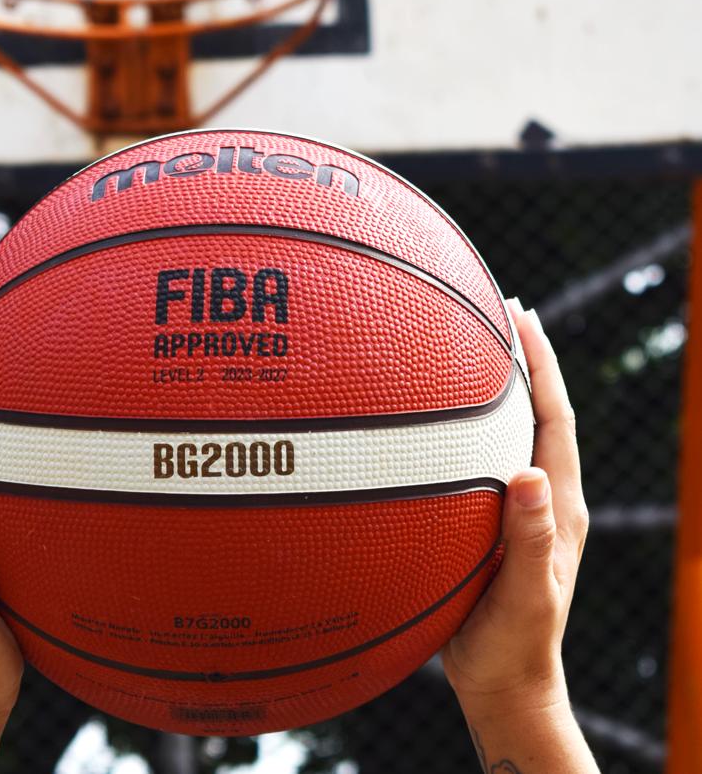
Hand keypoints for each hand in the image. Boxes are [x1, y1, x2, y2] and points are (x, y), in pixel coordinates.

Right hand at [442, 299, 589, 713]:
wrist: (504, 683)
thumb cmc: (516, 645)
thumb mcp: (526, 597)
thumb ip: (532, 540)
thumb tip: (532, 476)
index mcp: (560, 504)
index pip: (556, 418)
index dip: (542, 364)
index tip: (522, 316)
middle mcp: (544, 495)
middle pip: (538, 411)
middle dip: (523, 358)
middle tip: (498, 310)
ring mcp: (519, 506)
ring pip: (509, 431)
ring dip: (497, 386)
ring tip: (470, 346)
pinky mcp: (493, 520)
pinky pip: (481, 458)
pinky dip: (465, 426)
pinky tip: (433, 418)